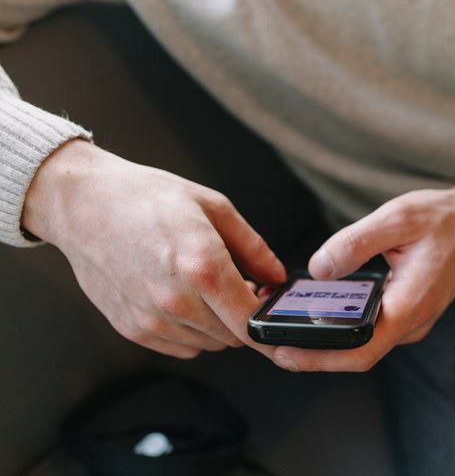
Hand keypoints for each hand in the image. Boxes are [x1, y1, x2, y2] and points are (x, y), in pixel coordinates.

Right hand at [22, 140, 285, 357]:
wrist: (83, 204)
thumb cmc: (146, 199)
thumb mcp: (214, 207)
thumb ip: (254, 248)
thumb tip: (277, 277)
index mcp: (202, 266)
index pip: (252, 322)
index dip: (271, 327)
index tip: (280, 325)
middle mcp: (176, 300)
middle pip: (233, 336)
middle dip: (243, 316)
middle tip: (238, 285)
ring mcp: (151, 318)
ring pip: (210, 344)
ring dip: (217, 324)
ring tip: (201, 285)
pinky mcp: (132, 328)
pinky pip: (182, 347)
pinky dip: (191, 331)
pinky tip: (180, 297)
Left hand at [269, 187, 454, 371]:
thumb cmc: (445, 219)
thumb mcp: (398, 218)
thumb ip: (355, 243)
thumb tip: (319, 269)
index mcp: (410, 304)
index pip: (361, 351)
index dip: (320, 359)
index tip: (286, 354)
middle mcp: (412, 321)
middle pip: (357, 353)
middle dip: (314, 352)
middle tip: (273, 340)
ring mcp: (411, 319)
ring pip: (364, 341)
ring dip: (327, 340)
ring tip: (288, 325)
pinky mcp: (408, 310)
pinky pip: (372, 326)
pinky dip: (343, 325)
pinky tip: (320, 310)